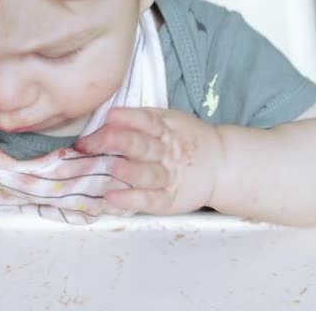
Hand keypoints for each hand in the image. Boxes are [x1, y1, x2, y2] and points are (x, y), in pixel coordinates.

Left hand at [74, 107, 222, 215]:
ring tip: (109, 168)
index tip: (109, 116)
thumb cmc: (183, 141)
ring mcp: (168, 177)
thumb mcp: (169, 123)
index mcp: (165, 129)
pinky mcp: (167, 199)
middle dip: (119, 143)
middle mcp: (166, 152)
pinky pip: (149, 199)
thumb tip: (102, 120)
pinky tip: (111, 197)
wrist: (221, 164)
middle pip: (143, 146)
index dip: (128, 118)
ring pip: (147, 174)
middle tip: (95, 142)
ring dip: (127, 171)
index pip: (146, 121)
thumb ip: (141, 121)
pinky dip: (131, 199)